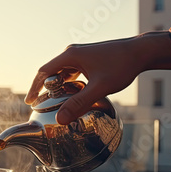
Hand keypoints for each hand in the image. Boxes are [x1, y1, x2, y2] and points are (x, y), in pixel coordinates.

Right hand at [24, 31, 170, 124]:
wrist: (141, 51)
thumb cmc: (122, 65)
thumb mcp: (100, 88)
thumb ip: (79, 103)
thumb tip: (60, 119)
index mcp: (70, 56)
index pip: (43, 72)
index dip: (34, 88)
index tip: (29, 102)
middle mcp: (73, 53)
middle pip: (50, 72)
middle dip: (43, 88)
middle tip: (38, 104)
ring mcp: (81, 55)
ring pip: (62, 72)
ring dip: (56, 85)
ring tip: (53, 100)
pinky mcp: (90, 59)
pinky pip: (72, 72)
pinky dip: (67, 83)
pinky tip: (72, 93)